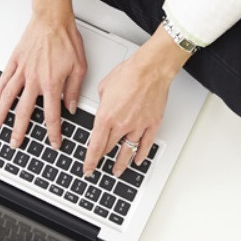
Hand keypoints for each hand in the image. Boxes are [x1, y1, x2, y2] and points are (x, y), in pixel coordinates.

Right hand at [0, 0, 86, 150]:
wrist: (52, 18)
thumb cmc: (66, 38)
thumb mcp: (80, 67)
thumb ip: (74, 90)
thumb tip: (72, 106)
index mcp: (51, 84)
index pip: (52, 115)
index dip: (53, 132)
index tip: (53, 142)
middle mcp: (34, 80)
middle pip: (24, 112)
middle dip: (19, 131)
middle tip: (15, 143)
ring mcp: (22, 71)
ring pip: (8, 98)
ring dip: (2, 114)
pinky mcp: (15, 60)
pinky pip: (4, 79)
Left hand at [82, 27, 189, 177]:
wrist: (150, 69)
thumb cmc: (129, 73)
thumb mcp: (104, 87)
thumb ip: (102, 103)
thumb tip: (103, 107)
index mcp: (106, 117)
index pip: (95, 147)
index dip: (90, 161)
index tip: (88, 169)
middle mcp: (121, 125)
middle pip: (109, 149)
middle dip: (102, 159)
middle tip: (98, 166)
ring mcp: (138, 126)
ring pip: (127, 151)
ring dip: (121, 163)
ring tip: (117, 171)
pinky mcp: (152, 124)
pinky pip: (146, 144)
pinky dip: (141, 154)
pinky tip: (138, 160)